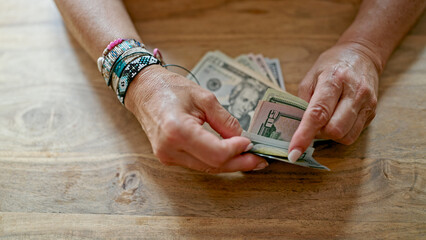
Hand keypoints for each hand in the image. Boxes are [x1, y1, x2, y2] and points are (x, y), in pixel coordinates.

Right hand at [125, 65, 267, 172]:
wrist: (144, 90)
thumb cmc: (170, 88)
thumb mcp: (203, 98)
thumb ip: (224, 120)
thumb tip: (241, 138)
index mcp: (177, 130)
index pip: (216, 153)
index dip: (237, 150)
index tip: (250, 142)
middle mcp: (170, 149)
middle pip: (213, 165)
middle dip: (238, 163)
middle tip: (258, 160)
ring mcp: (167, 156)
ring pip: (206, 168)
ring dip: (228, 164)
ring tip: (248, 158)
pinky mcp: (168, 157)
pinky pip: (197, 163)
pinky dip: (215, 160)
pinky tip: (229, 155)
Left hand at [288, 42, 379, 161]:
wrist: (362, 55)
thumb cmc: (331, 65)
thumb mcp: (310, 76)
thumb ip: (302, 100)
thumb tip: (296, 127)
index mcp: (334, 80)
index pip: (318, 113)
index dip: (304, 135)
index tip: (294, 152)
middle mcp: (354, 92)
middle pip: (334, 129)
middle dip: (319, 133)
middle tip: (312, 123)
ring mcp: (367, 103)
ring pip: (345, 136)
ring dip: (330, 135)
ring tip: (325, 120)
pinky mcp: (373, 112)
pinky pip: (354, 134)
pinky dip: (341, 133)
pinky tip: (336, 120)